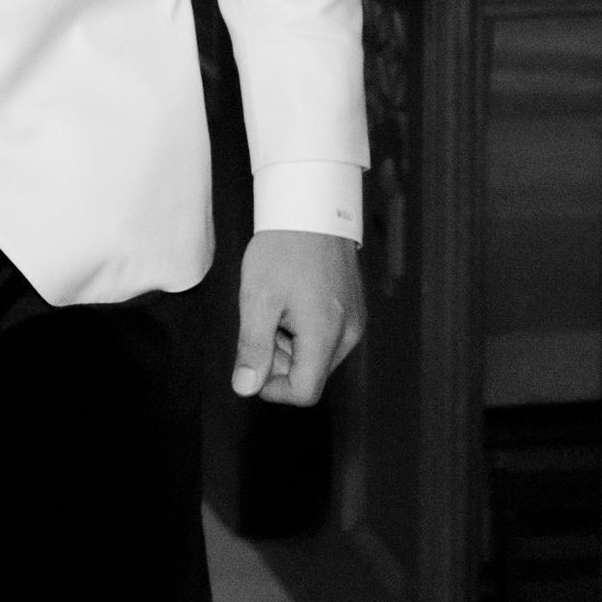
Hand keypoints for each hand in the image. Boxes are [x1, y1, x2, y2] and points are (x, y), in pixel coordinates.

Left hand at [233, 229, 362, 405]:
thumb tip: (246, 388)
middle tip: (260, 322)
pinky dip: (304, 331)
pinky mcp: (354, 309)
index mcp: (325, 336)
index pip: (305, 392)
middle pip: (311, 375)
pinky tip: (290, 301)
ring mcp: (355, 321)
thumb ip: (253, 348)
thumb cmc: (282, 250)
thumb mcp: (257, 299)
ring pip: (318, 357)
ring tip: (275, 307)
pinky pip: (328, 337)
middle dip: (280, 362)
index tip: (253, 364)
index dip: (273, 389)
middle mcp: (348, 334)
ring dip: (290, 345)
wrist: (311, 209)